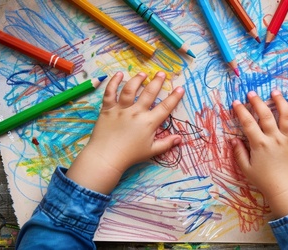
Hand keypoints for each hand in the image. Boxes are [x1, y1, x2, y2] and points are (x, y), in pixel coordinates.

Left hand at [66, 71, 184, 193]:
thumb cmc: (130, 155)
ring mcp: (121, 109)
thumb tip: (180, 138)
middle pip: (149, 93)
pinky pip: (110, 92)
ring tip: (143, 73)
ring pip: (130, 89)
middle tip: (162, 73)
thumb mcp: (151, 151)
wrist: (106, 157)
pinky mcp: (108, 109)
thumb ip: (166, 143)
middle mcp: (136, 113)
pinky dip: (114, 82)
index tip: (180, 88)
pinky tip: (119, 74)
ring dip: (137, 79)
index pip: (165, 107)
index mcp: (149, 123)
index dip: (174, 97)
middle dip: (157, 82)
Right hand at [231, 90, 287, 217]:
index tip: (236, 103)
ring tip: (275, 92)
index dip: (241, 111)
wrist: (286, 189)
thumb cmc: (265, 180)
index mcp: (259, 145)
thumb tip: (232, 140)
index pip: (248, 123)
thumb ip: (239, 153)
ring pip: (286, 116)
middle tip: (252, 93)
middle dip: (257, 102)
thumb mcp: (246, 169)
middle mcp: (274, 139)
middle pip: (265, 115)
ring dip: (280, 102)